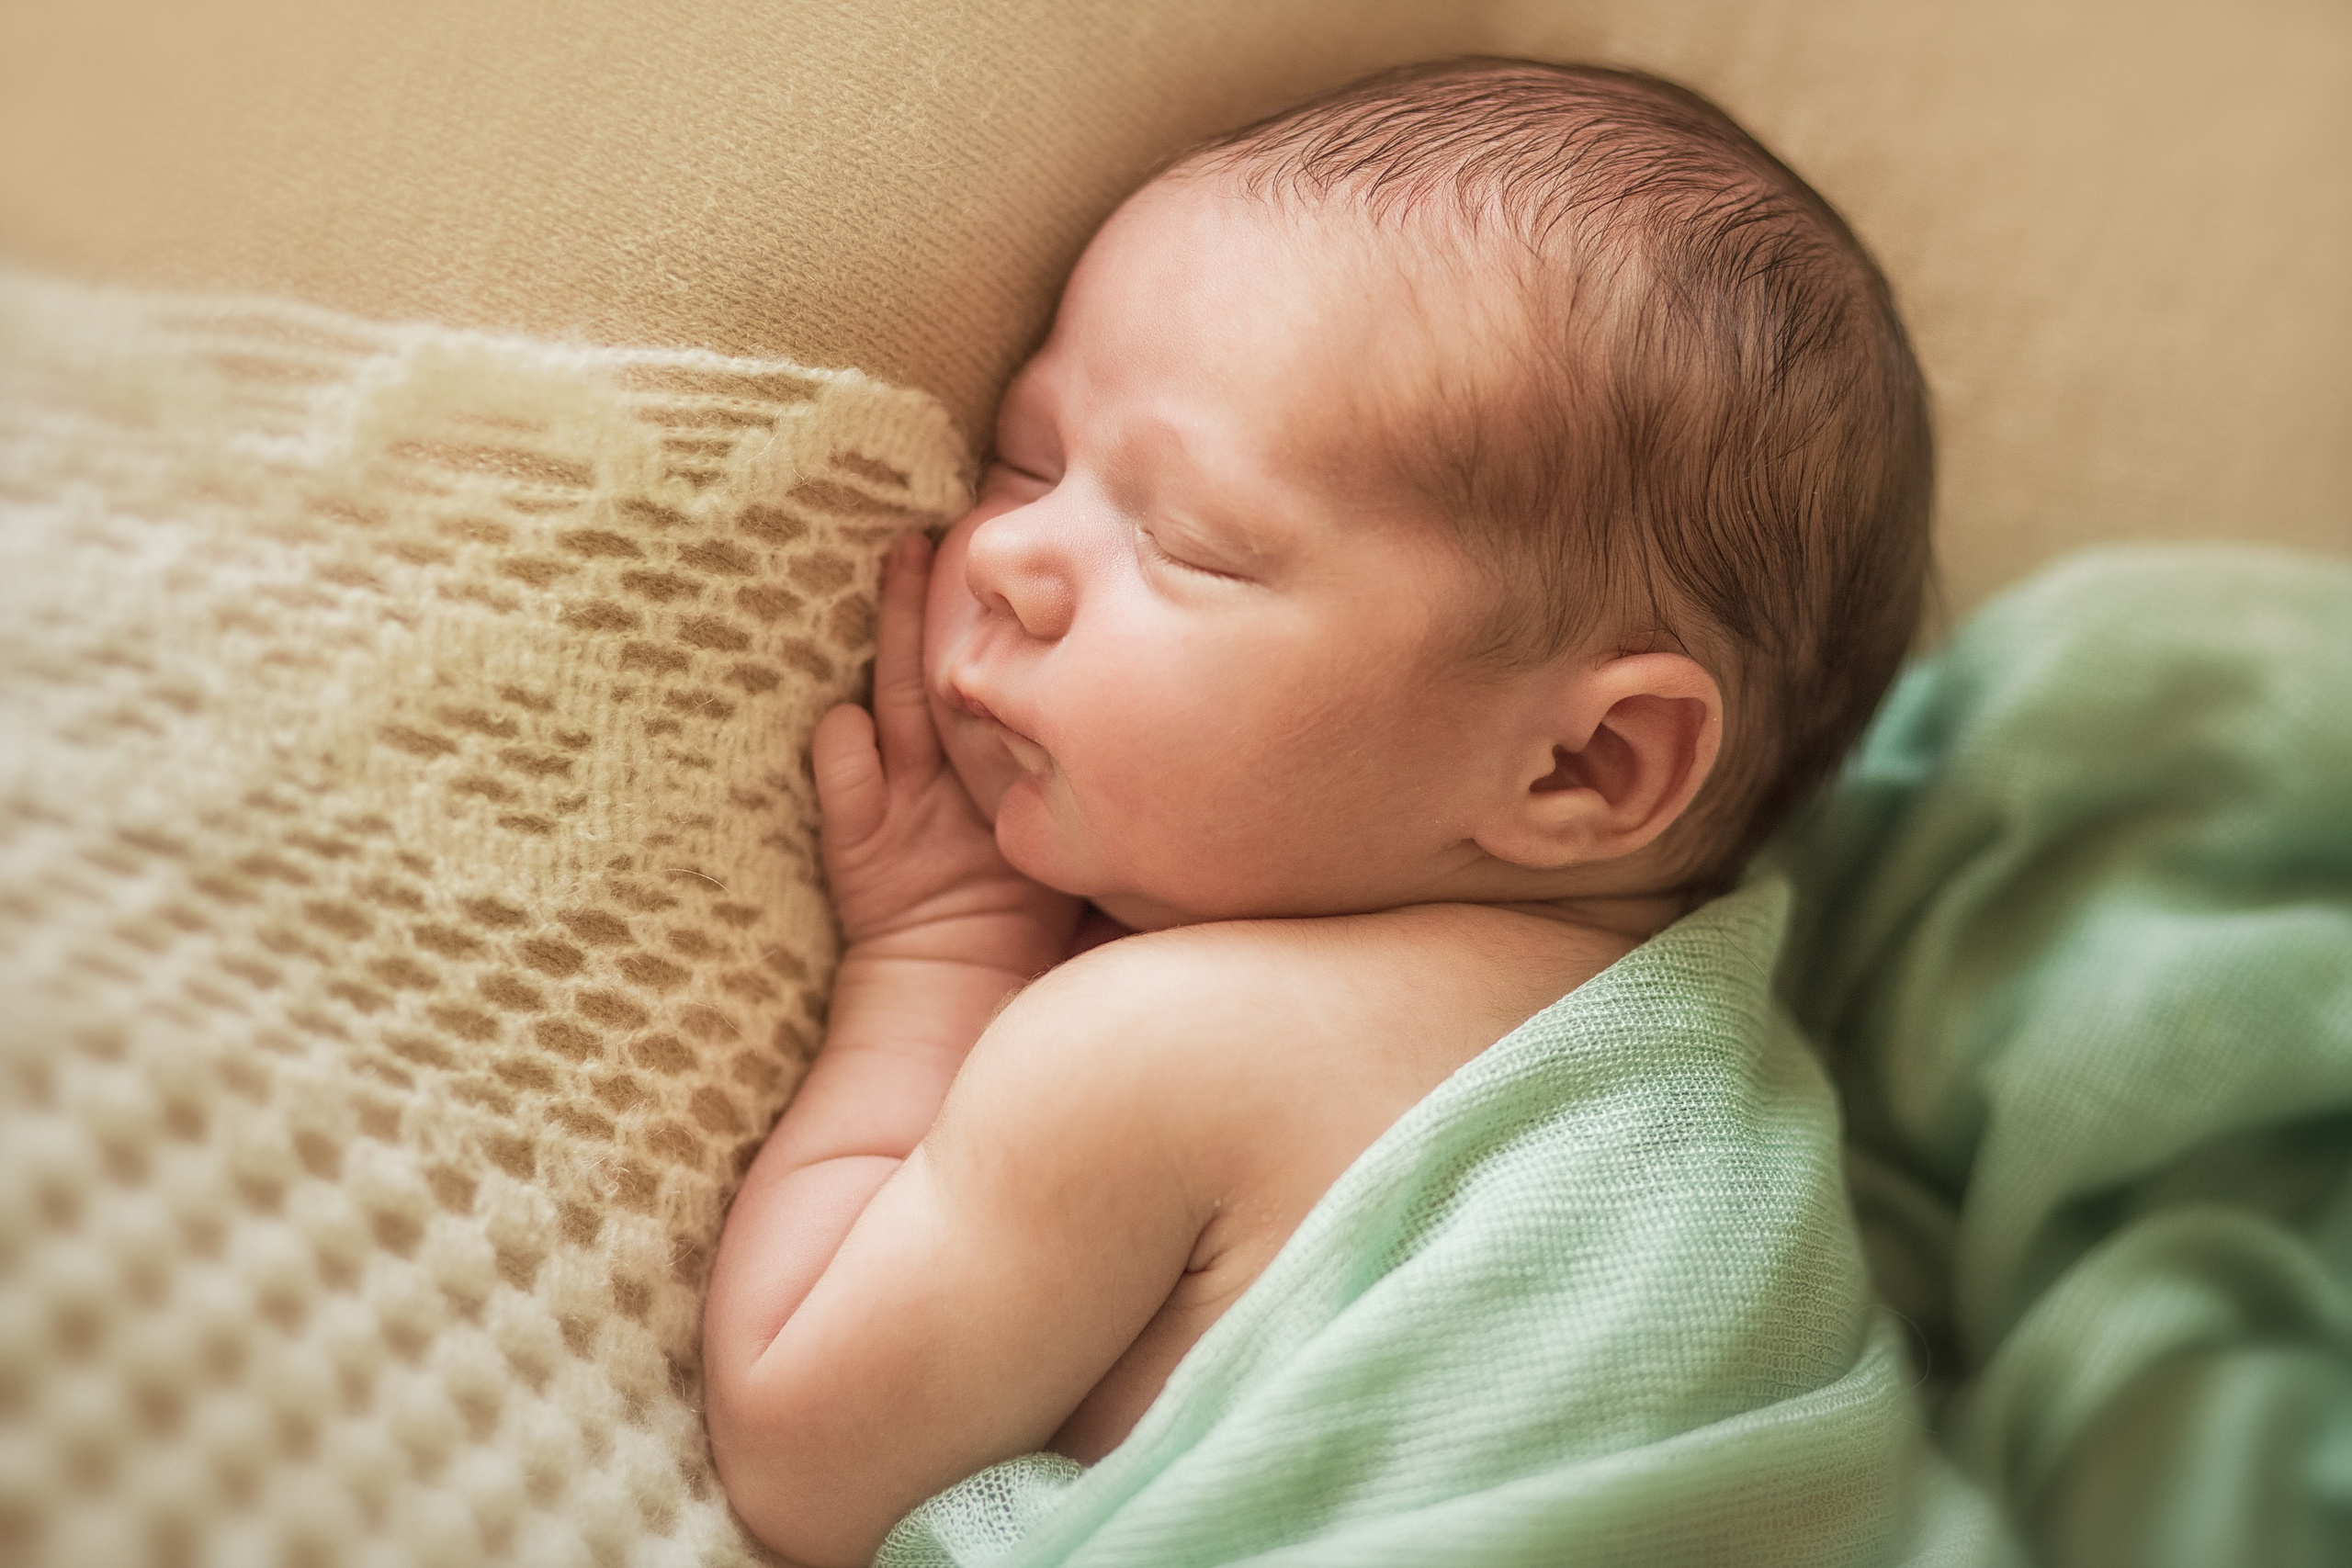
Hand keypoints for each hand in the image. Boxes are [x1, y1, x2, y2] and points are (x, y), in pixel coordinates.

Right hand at [813, 533, 1081, 978]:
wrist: (964, 1021)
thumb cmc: (1040, 944)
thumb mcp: (1086, 848)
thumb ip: (1116, 795)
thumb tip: (1221, 741)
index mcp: (991, 772)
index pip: (996, 681)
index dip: (1001, 623)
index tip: (1018, 554)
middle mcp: (944, 778)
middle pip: (936, 672)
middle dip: (930, 604)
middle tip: (931, 529)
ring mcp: (901, 810)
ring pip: (895, 708)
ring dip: (893, 640)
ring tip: (897, 568)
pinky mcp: (865, 857)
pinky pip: (853, 800)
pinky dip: (846, 764)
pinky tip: (841, 722)